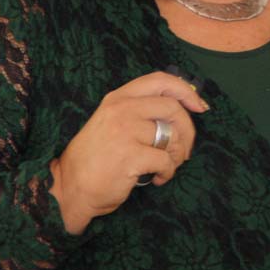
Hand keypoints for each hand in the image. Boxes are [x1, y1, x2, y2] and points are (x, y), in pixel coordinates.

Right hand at [49, 71, 208, 233]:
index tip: (199, 106)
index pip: (160, 80)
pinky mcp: (130, 156)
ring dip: (176, 156)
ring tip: (166, 167)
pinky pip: (166, 161)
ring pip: (172, 136)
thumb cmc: (97, 157)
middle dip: (187, 131)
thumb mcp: (113, 121)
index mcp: (118, 98)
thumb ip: (140, 110)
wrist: (70, 188)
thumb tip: (184, 106)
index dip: (186, 91)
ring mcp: (125, 131)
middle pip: (173, 108)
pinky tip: (156, 179)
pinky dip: (167, 173)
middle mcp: (122, 109)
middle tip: (184, 151)